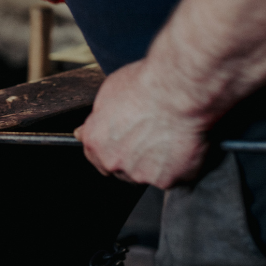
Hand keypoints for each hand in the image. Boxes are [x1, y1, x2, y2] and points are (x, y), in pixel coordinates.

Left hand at [74, 61, 207, 187]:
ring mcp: (140, 174)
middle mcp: (113, 162)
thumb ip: (96, 120)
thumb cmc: (145, 85)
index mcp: (95, 142)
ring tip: (168, 135)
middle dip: (134, 156)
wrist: (177, 90)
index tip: (123, 141)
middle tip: (150, 134)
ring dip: (157, 161)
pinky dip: (180, 164)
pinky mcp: (167, 180)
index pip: (96, 157)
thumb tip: (83, 131)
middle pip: (122, 168)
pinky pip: (174, 176)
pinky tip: (182, 143)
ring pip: (148, 173)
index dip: (112, 148)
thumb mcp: (107, 93)